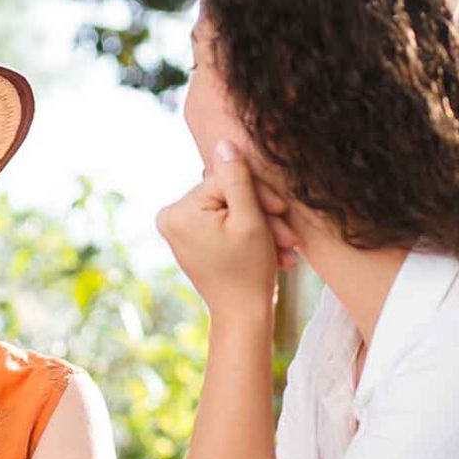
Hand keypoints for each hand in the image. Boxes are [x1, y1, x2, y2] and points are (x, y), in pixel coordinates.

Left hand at [156, 140, 300, 324]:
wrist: (242, 316)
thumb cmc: (249, 271)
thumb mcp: (250, 220)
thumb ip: (238, 178)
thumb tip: (224, 142)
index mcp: (177, 211)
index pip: (225, 182)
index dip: (258, 194)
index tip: (282, 211)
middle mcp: (170, 217)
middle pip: (226, 196)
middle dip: (261, 214)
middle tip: (289, 235)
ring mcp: (178, 229)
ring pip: (229, 210)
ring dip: (260, 226)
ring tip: (285, 247)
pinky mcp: (190, 238)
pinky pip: (222, 223)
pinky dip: (246, 234)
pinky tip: (271, 250)